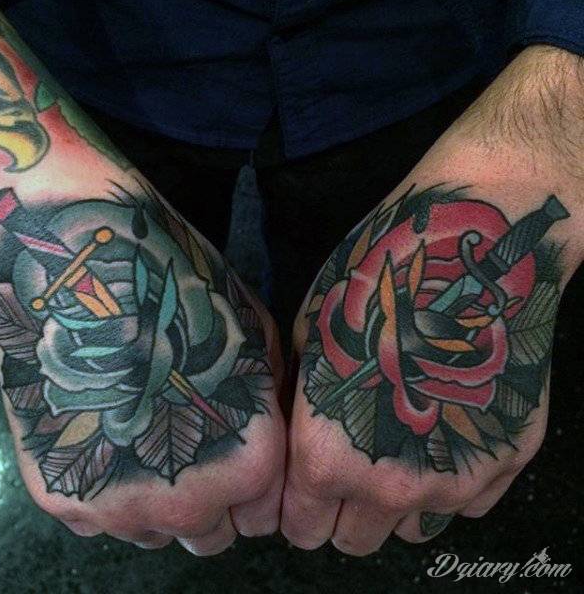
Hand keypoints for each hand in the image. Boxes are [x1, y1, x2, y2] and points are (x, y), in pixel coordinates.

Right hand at [0, 11, 284, 555]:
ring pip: (156, 534)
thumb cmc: (187, 300)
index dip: (255, 488)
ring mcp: (121, 508)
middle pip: (211, 535)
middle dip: (212, 503)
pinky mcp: (63, 498)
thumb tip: (268, 433)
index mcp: (249, 465)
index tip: (238, 459)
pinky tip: (107, 435)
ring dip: (160, 501)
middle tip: (193, 448)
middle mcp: (189, 503)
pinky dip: (110, 489)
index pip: (265, 514)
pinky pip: (101, 519)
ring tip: (147, 437)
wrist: (89, 279)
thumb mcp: (257, 343)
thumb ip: (269, 407)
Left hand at [281, 45, 583, 554]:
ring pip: (409, 531)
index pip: (300, 525)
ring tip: (395, 451)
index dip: (293, 512)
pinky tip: (443, 434)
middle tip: (344, 474)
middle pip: (353, 542)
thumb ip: (302, 404)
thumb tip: (299, 438)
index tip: (300, 497)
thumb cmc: (375, 284)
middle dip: (340, 514)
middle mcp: (391, 484)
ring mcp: (456, 479)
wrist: (471, 258)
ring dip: (393, 505)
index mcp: (329, 453)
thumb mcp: (310, 337)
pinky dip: (446, 483)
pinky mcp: (506, 461)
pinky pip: (464, 505)